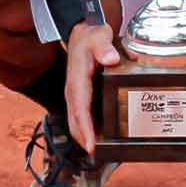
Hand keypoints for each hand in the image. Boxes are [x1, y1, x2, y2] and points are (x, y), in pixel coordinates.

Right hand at [63, 22, 120, 153]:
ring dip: (83, 136)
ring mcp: (74, 93)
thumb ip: (105, 47)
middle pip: (75, 120)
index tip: (91, 145)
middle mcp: (73, 90)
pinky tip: (97, 136)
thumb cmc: (91, 36)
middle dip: (84, 138)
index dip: (86, 129)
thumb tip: (111, 59)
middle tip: (97, 154)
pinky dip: (86, 128)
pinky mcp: (79, 95)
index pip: (80, 109)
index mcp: (78, 79)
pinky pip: (80, 115)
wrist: (81, 31)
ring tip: (97, 151)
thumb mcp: (99, 36)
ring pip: (76, 120)